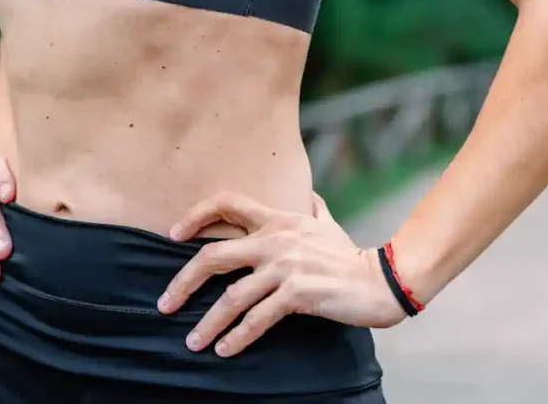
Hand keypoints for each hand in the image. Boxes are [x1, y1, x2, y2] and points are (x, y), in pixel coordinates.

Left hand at [157, 192, 404, 357]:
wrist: (382, 280)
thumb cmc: (351, 255)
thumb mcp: (327, 223)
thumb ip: (312, 208)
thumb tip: (309, 196)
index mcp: (277, 218)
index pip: (226, 203)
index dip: (194, 216)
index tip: (172, 235)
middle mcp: (275, 239)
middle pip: (213, 256)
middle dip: (183, 282)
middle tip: (165, 303)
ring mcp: (285, 266)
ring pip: (231, 296)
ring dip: (207, 322)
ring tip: (192, 341)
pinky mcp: (297, 293)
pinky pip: (257, 318)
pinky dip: (237, 337)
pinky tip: (225, 350)